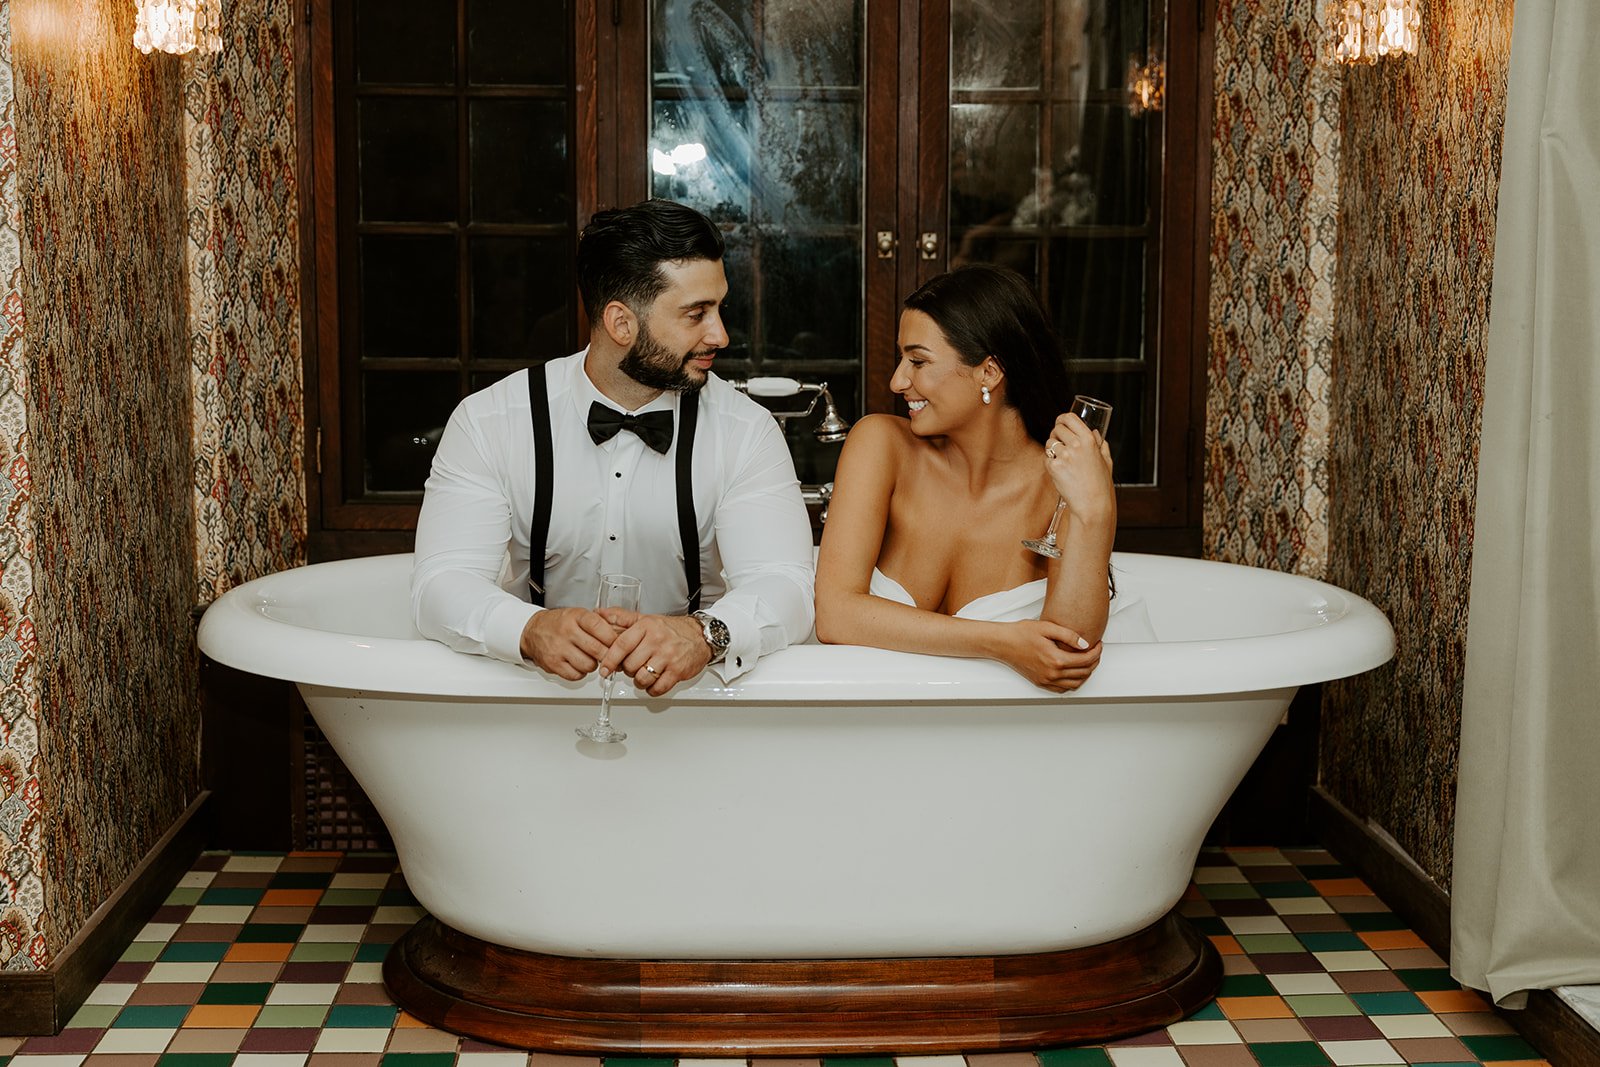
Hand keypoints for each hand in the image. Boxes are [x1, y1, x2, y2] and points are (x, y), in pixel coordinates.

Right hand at [520, 608, 619, 679]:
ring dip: (593, 664)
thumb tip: (621, 636)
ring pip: (588, 665)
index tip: (618, 643)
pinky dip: (581, 672)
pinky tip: (578, 664)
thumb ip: (598, 623)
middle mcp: (567, 632)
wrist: (533, 631)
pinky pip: (576, 675)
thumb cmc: (559, 623)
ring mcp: (559, 649)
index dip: (612, 638)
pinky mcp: (553, 664)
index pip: (600, 627)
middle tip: (608, 655)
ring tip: (589, 657)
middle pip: (597, 649)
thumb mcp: (578, 614)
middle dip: (607, 655)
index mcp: (576, 617)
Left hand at [596, 611, 712, 696]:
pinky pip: (658, 688)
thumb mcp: (646, 619)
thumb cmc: (671, 629)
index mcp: (647, 627)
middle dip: (628, 670)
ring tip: (644, 674)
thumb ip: (622, 617)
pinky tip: (654, 682)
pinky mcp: (678, 671)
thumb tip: (600, 613)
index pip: (621, 645)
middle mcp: (657, 641)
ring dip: (639, 681)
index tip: (604, 669)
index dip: (609, 660)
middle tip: (633, 666)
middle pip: (630, 665)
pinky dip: (652, 689)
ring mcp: (668, 657)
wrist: (700, 635)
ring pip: (642, 678)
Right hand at [993, 619, 1102, 691]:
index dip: (1096, 652)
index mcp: (1056, 659)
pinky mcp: (1041, 682)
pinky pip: (1063, 689)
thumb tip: (1085, 644)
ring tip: (1087, 661)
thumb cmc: (1021, 633)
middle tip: (1096, 651)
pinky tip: (1074, 673)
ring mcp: (1046, 680)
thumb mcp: (1047, 627)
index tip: (1098, 644)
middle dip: (1094, 661)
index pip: (1085, 659)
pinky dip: (1073, 683)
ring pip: (1076, 683)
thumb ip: (1069, 635)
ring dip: (1086, 673)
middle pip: (1084, 672)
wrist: (1003, 643)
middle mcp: (1052, 673)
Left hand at [1044, 413, 1114, 523]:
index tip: (1060, 421)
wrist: (1092, 504)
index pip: (1070, 418)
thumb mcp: (1106, 460)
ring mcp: (1064, 456)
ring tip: (1062, 460)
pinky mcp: (1054, 468)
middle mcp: (1076, 445)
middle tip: (1060, 442)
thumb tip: (1096, 432)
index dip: (1062, 418)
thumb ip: (1101, 444)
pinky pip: (1046, 459)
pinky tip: (1060, 471)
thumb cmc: (1101, 485)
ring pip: (1049, 443)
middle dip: (1057, 434)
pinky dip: (1050, 463)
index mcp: (1089, 440)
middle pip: (1057, 429)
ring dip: (1052, 449)